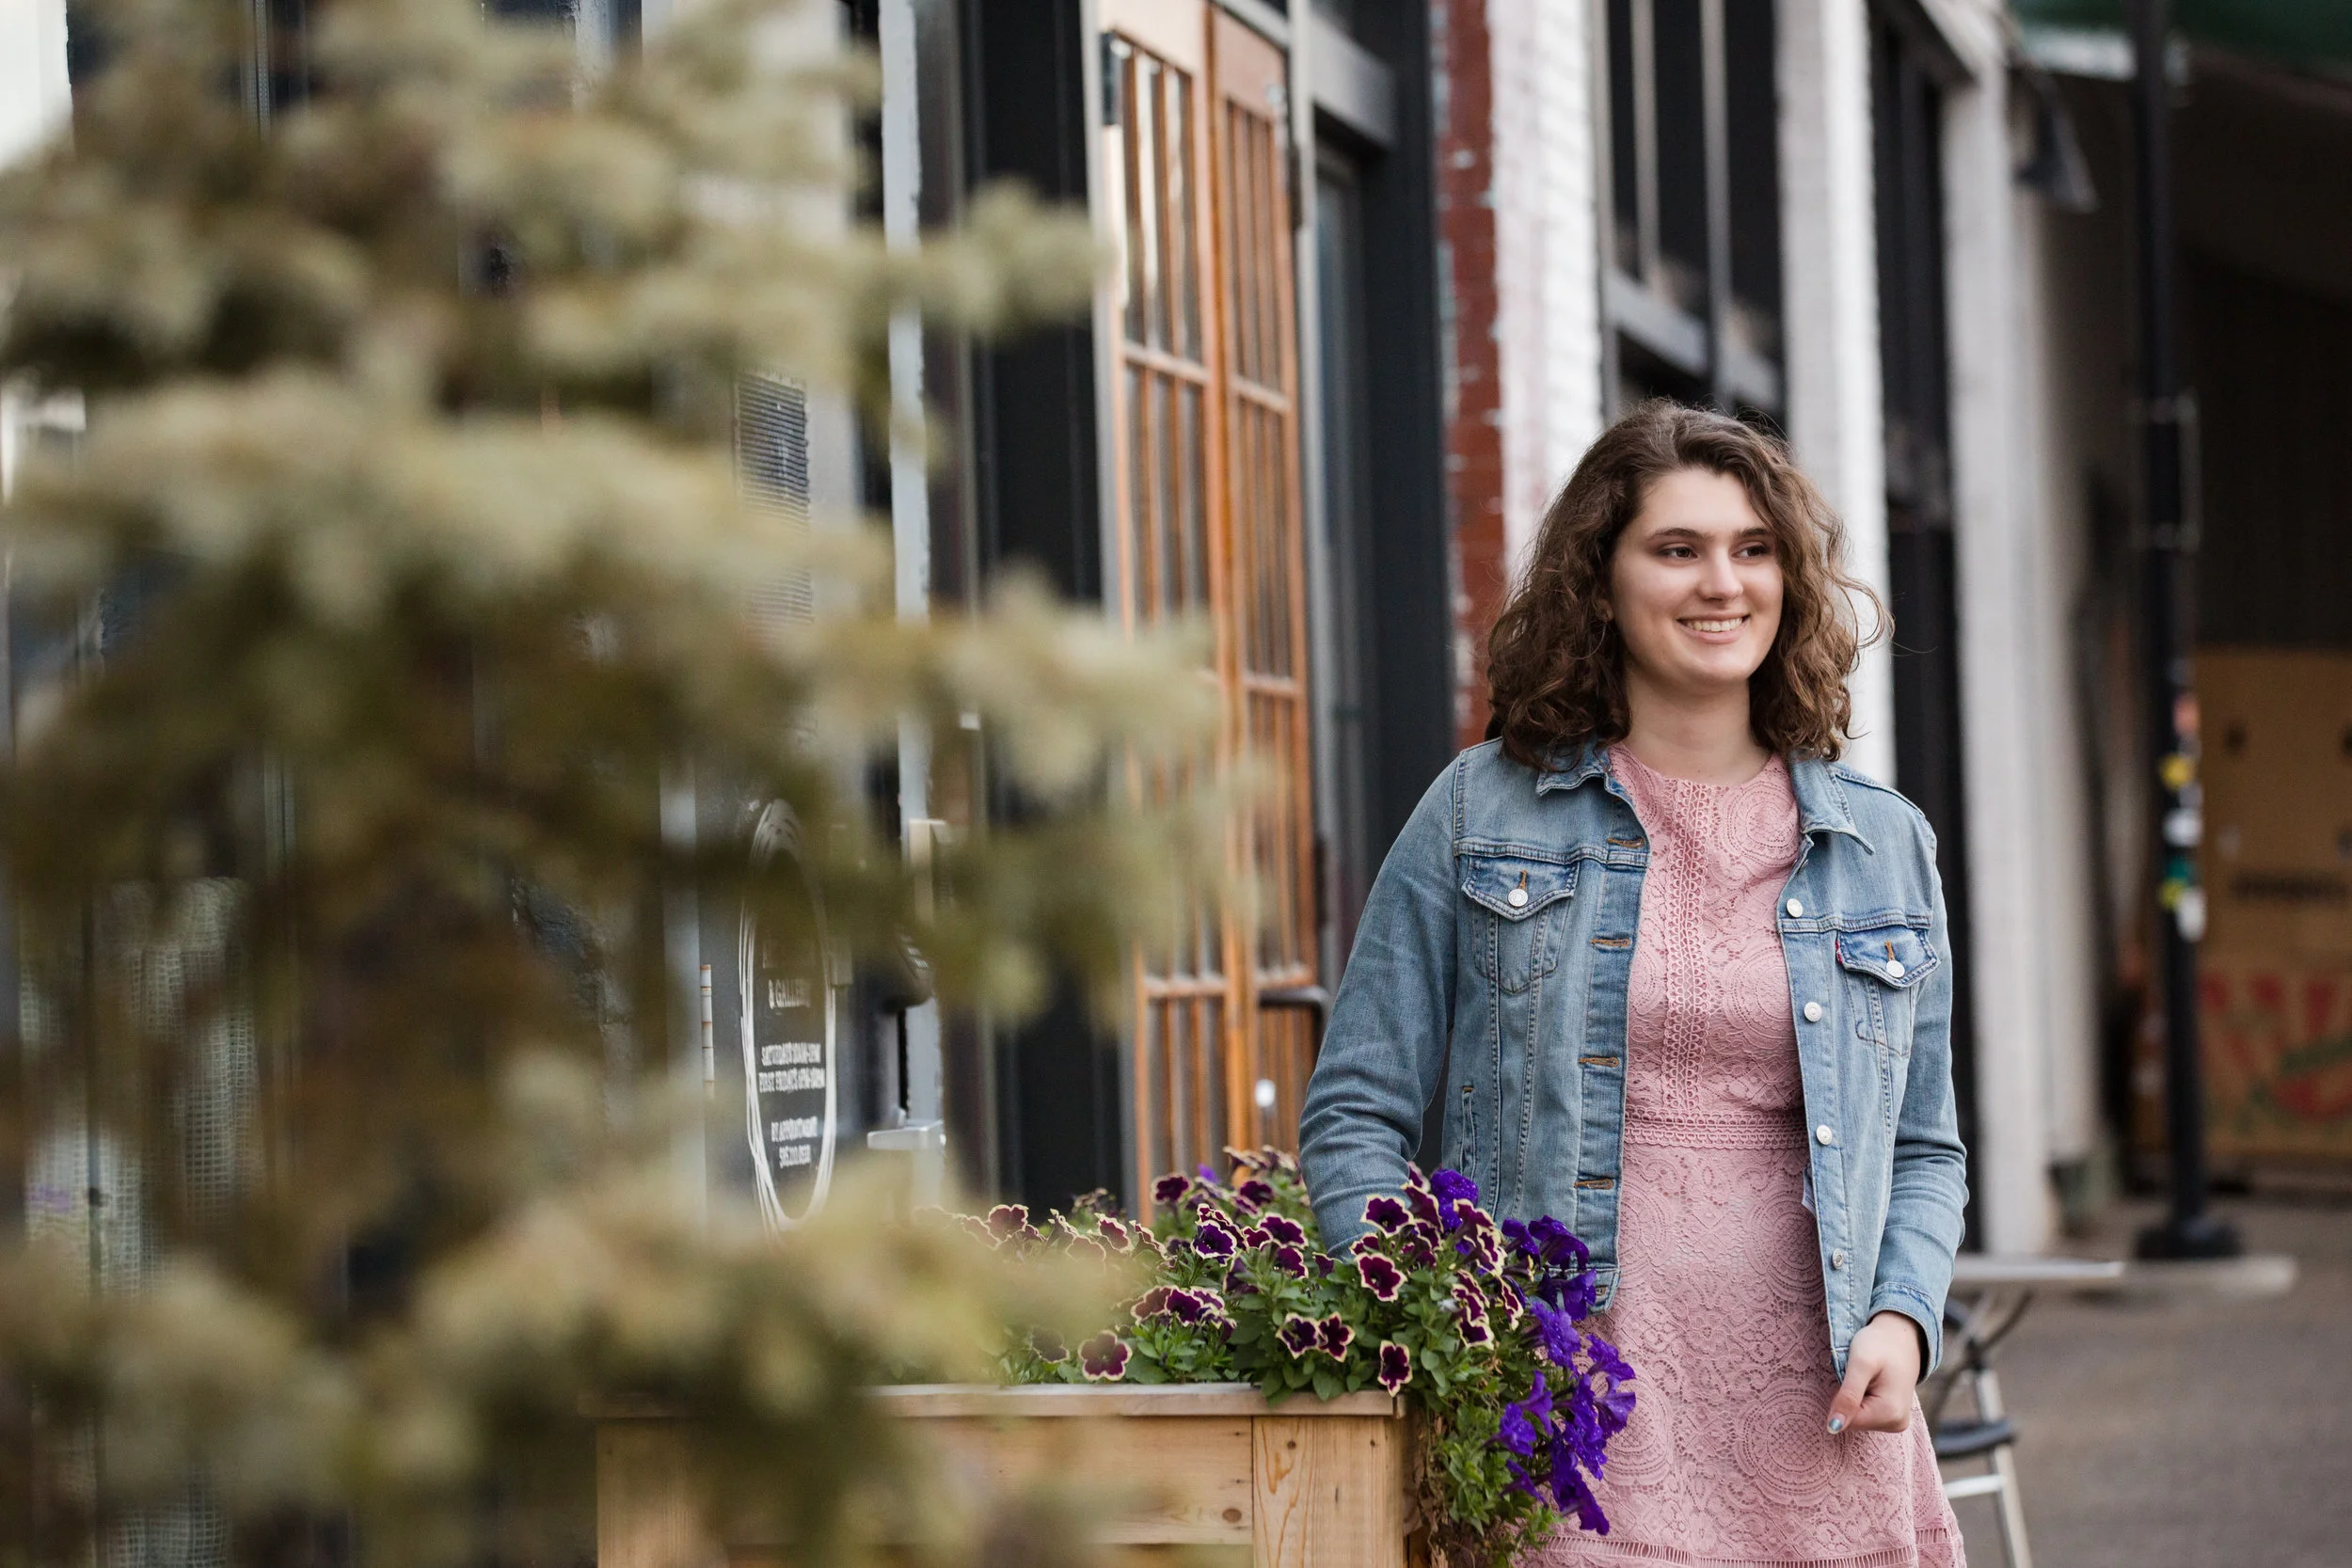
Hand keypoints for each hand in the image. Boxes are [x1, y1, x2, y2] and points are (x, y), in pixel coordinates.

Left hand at [1828, 1311, 1922, 1434]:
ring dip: (1854, 1398)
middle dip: (1848, 1399)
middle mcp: (1897, 1423)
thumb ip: (1848, 1396)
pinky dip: (1861, 1399)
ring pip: (1857, 1418)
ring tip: (1867, 1378)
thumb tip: (1833, 1428)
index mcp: (1890, 1414)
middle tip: (1859, 1376)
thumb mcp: (1860, 1364)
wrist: (1901, 1336)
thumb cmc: (1879, 1344)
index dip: (1840, 1399)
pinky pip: (1866, 1414)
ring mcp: (1897, 1422)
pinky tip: (1871, 1384)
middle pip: (1853, 1422)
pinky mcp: (1893, 1417)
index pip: (1846, 1421)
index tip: (1850, 1378)